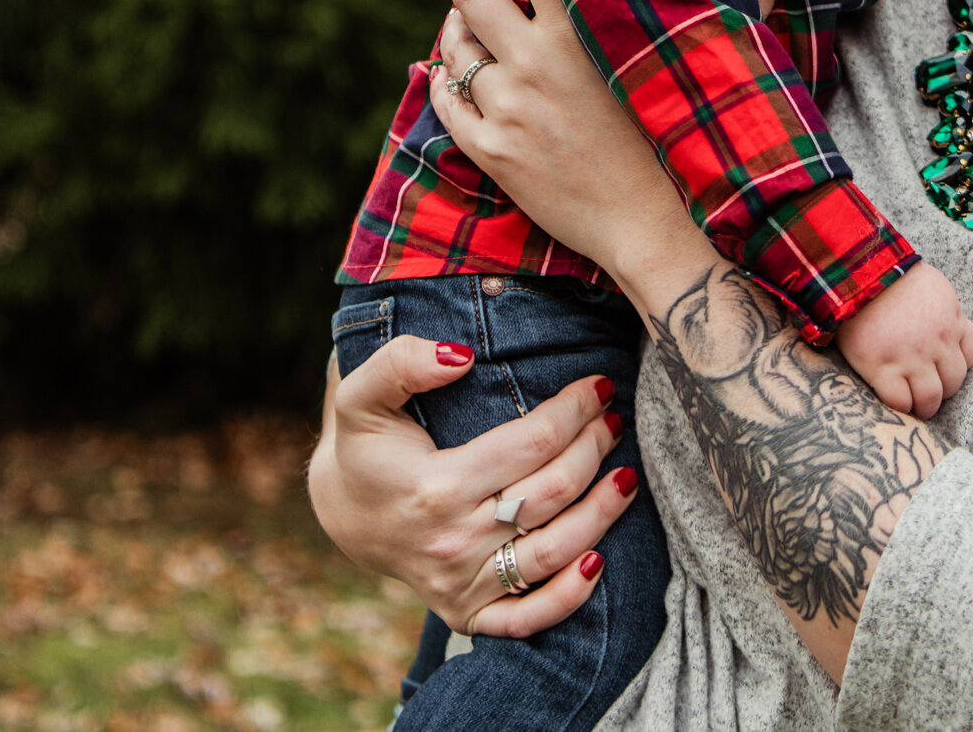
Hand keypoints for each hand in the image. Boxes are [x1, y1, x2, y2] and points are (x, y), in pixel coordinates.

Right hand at [306, 336, 638, 636]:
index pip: (530, 444)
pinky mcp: (469, 614)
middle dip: (595, 448)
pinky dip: (570, 595)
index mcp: (434, 486)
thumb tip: (460, 356)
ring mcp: (462, 584)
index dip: (574, 411)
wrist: (345, 512)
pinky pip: (530, 618)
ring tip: (627, 474)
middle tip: (614, 419)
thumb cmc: (366, 446)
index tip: (598, 386)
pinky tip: (598, 559)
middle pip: (552, 491)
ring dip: (603, 512)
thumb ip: (400, 362)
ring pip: (556, 550)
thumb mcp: (362, 394)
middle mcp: (452, 541)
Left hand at [425, 0, 702, 284]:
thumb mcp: (710, 67)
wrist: (659, 232)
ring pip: (453, 48)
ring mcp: (509, 108)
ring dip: (454, 30)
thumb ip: (739, 8)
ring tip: (463, 25)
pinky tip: (451, 74)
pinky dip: (442, 81)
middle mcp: (537, 62)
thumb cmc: (688, 145)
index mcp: (586, 30)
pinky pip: (445, 103)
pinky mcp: (491, 152)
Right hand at [833, 262, 972, 418]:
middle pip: (953, 381)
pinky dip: (900, 406)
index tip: (944, 371)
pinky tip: (893, 400)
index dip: (956, 366)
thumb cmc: (891, 275)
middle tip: (929, 393)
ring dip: (925, 406)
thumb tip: (952, 326)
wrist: (858, 275)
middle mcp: (936, 343)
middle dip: (944, 391)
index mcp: (950, 321)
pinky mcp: (881, 368)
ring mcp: (910, 358)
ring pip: (930, 398)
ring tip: (915, 406)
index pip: (969, 354)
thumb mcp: (933, 286)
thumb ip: (946, 309)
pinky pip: (899, 401)